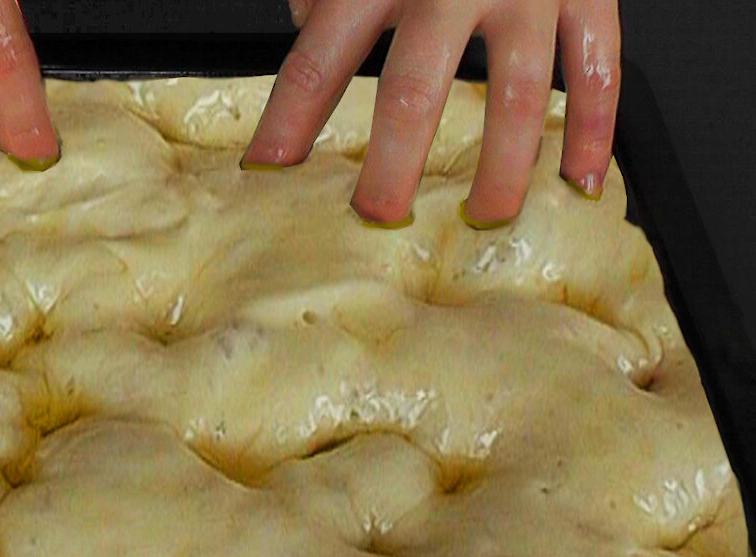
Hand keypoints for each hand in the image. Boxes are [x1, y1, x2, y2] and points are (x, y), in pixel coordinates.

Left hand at [245, 0, 619, 227]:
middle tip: (377, 216)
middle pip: (415, 91)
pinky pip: (596, 70)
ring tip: (484, 217)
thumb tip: (306, 29)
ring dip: (502, 170)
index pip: (321, 58)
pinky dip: (593, 132)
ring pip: (517, 96)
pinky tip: (577, 181)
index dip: (290, 118)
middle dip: (393, 167)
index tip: (269, 168)